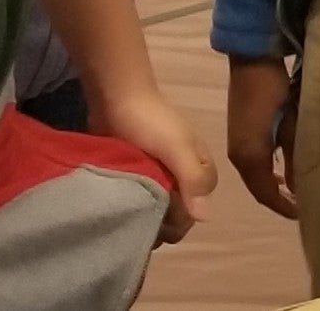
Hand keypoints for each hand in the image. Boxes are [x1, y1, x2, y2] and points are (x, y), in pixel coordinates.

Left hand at [102, 86, 217, 243]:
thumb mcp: (177, 147)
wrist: (115, 97)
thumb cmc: (150, 121)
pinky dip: (134, 206)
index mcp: (199, 166)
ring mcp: (158, 173)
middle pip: (179, 209)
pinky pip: (141, 197)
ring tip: (128, 220)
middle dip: (163, 221)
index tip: (162, 222)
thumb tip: (204, 218)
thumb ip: (193, 178)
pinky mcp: (137, 173)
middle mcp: (182, 172)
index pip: (199, 206)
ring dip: (146, 215)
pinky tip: (121, 210)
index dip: (182, 218)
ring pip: (159, 205)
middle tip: (140, 222)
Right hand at [225, 56, 297, 219]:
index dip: (283, 206)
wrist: (251, 57)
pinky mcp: (239, 131)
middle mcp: (238, 154)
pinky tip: (283, 166)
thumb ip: (295, 155)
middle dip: (278, 198)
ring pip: (255, 173)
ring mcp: (236, 142)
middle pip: (258, 186)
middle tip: (302, 203)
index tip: (303, 214)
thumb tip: (301, 185)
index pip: (265, 193)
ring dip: (273, 182)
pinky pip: (254, 160)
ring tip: (295, 188)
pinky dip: (268, 169)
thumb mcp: (291, 121)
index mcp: (249, 155)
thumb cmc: (272, 88)